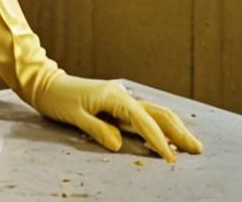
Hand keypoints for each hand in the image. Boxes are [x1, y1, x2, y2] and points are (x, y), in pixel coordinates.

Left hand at [33, 73, 202, 162]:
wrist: (44, 84)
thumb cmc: (57, 99)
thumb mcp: (74, 115)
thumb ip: (97, 129)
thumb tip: (119, 144)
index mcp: (113, 96)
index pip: (143, 121)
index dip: (159, 141)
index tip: (172, 158)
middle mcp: (121, 95)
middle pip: (156, 113)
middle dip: (177, 131)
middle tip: (197, 150)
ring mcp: (119, 98)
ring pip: (152, 113)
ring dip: (172, 128)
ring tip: (188, 144)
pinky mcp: (115, 103)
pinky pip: (142, 115)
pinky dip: (157, 126)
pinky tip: (165, 137)